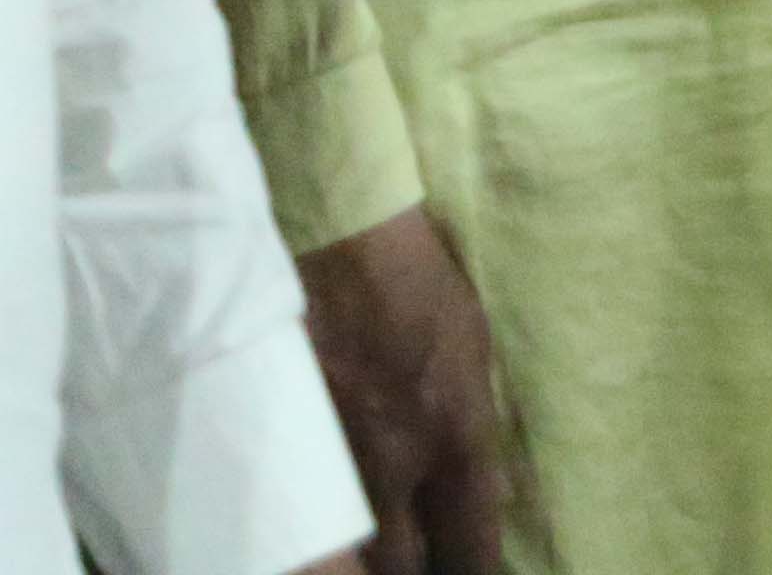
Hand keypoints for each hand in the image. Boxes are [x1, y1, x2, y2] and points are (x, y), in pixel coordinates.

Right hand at [297, 204, 505, 574]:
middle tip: (423, 570)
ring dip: (362, 565)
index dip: (476, 568)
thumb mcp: (474, 354)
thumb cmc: (420, 286)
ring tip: (372, 562)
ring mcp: (330, 460)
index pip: (472, 533)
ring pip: (343, 554)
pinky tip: (319, 542)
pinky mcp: (281, 447)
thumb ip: (470, 422)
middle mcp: (394, 461)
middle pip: (401, 564)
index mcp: (455, 432)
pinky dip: (311, 538)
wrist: (339, 242)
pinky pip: (297, 517)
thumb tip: (475, 479)